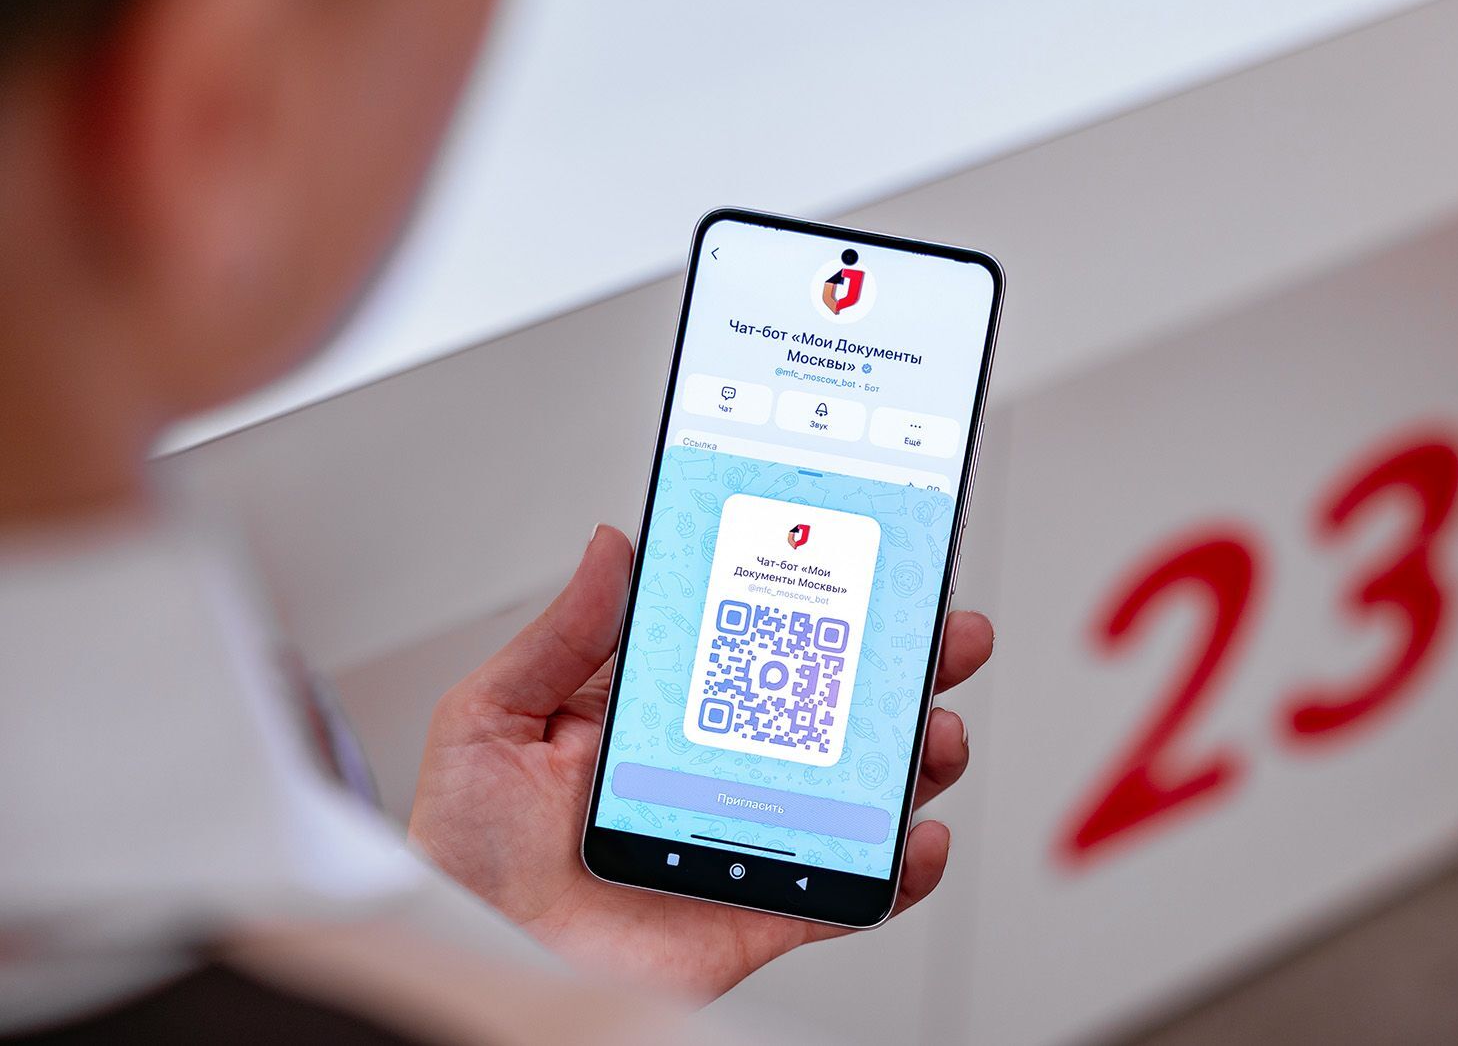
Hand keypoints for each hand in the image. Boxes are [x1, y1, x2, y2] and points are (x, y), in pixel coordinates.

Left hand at [408, 525, 993, 1001]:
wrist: (476, 956)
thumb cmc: (467, 850)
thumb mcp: (493, 716)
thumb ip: (561, 637)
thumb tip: (611, 547)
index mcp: (660, 715)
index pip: (759, 646)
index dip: (819, 608)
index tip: (868, 567)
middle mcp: (715, 772)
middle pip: (829, 711)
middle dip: (898, 670)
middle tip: (944, 635)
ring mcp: (745, 841)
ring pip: (857, 793)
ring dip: (914, 759)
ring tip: (932, 734)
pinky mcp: (760, 913)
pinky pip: (846, 894)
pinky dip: (897, 871)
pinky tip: (918, 840)